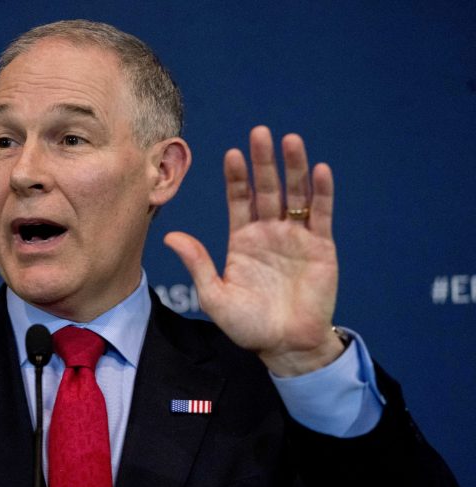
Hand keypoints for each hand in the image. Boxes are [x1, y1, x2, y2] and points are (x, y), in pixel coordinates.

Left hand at [164, 126, 344, 375]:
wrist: (285, 346)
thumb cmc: (248, 325)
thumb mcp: (215, 295)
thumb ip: (197, 264)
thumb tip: (170, 237)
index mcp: (243, 239)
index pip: (239, 199)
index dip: (236, 177)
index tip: (232, 154)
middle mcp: (269, 232)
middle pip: (266, 188)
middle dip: (263, 161)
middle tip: (260, 133)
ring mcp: (296, 237)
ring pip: (295, 194)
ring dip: (294, 167)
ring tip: (290, 140)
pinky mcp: (321, 247)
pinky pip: (321, 215)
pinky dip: (322, 193)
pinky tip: (319, 170)